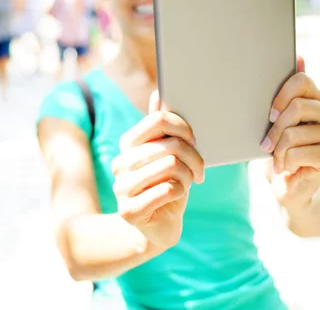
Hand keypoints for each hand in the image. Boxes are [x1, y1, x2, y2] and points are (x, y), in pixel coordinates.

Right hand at [112, 92, 204, 250]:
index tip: (193, 139)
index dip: (182, 127)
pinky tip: (177, 195)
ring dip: (188, 176)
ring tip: (189, 182)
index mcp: (128, 143)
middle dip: (193, 156)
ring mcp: (122, 187)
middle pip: (170, 145)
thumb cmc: (166, 183)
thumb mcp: (167, 152)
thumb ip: (160, 126)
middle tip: (199, 168)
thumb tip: (158, 93)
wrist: (158, 226)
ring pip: (171, 166)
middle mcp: (121, 162)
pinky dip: (181, 191)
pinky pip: (168, 190)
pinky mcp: (129, 211)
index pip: (157, 120)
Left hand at [261, 57, 319, 209]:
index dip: (281, 95)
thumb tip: (299, 57)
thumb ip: (287, 90)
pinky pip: (298, 153)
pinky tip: (287, 167)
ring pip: (295, 133)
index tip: (269, 113)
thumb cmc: (280, 146)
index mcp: (318, 98)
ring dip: (278, 150)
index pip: (302, 81)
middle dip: (275, 128)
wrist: (287, 184)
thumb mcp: (277, 117)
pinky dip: (285, 162)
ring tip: (277, 158)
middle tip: (266, 143)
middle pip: (298, 107)